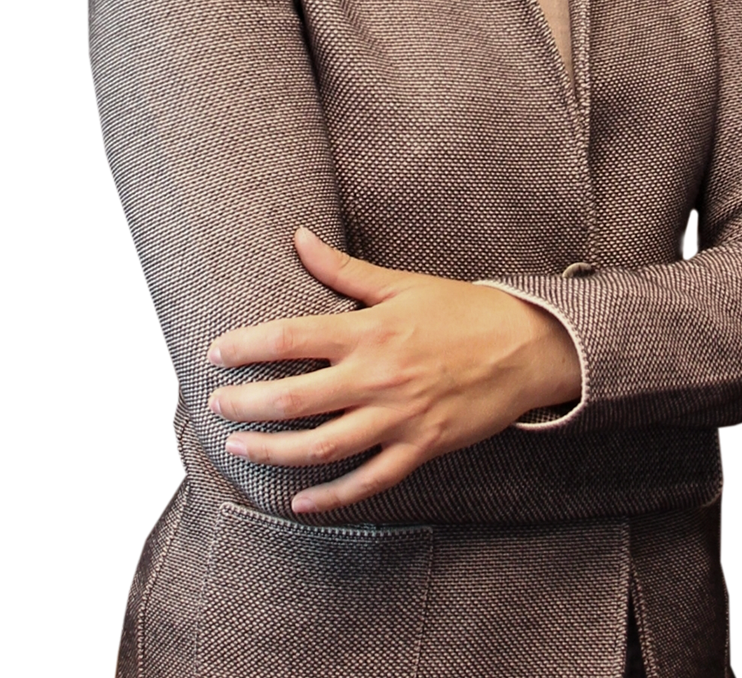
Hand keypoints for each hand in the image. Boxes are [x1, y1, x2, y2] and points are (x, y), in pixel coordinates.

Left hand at [205, 226, 582, 515]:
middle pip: (296, 399)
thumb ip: (343, 269)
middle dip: (247, 406)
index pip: (290, 338)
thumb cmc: (459, 311)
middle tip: (216, 409)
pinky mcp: (420, 448)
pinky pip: (369, 480)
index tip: (216, 353)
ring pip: (323, 446)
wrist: (524, 347)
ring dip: (275, 451)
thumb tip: (298, 238)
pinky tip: (301, 503)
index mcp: (369, 330)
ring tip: (241, 449)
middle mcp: (378, 376)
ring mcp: (399, 417)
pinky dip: (333, 497)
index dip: (245, 346)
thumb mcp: (401, 283)